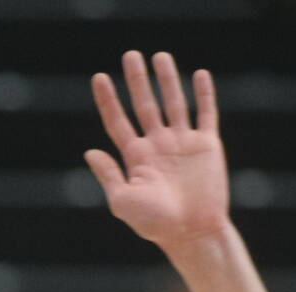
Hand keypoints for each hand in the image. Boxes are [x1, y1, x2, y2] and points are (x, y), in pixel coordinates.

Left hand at [85, 51, 228, 249]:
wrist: (191, 233)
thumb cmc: (154, 223)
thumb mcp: (123, 201)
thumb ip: (108, 175)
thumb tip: (89, 151)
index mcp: (135, 157)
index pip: (118, 121)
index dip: (108, 100)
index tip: (99, 77)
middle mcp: (157, 145)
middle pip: (145, 105)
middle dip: (137, 80)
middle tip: (130, 55)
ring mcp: (182, 144)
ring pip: (173, 103)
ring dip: (167, 80)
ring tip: (160, 56)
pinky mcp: (206, 145)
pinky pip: (205, 114)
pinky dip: (204, 95)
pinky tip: (200, 75)